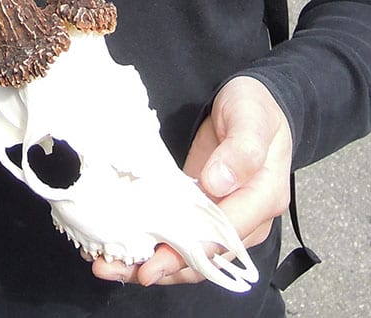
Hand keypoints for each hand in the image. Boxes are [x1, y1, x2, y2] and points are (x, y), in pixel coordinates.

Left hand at [92, 76, 292, 287]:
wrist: (252, 103)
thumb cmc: (255, 108)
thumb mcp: (251, 119)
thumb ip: (241, 150)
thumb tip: (217, 183)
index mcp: (262, 199)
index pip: (224, 237)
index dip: (188, 254)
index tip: (155, 263)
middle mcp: (246, 220)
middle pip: (204, 257)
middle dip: (160, 267)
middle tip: (113, 267)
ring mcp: (222, 219)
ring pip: (189, 255)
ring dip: (150, 264)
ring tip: (108, 266)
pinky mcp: (202, 212)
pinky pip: (181, 236)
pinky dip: (154, 246)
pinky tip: (123, 249)